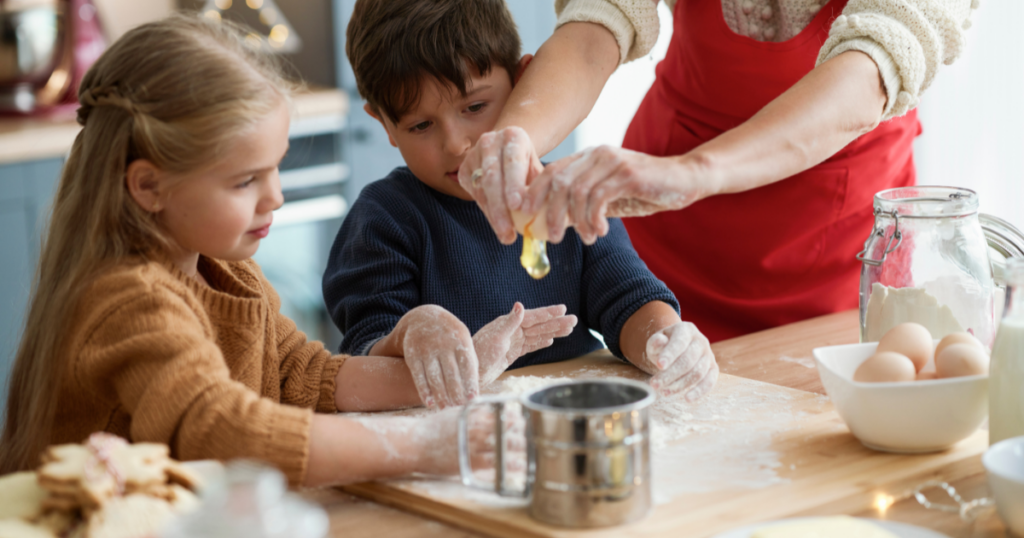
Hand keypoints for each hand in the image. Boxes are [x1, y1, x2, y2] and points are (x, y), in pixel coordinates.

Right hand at [397, 305, 478, 409]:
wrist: (422, 318)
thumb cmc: (449, 335)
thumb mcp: (462, 339)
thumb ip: (469, 360)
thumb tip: (475, 387)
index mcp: (460, 340)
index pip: (467, 366)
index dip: (470, 384)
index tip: (473, 400)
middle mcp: (443, 344)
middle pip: (451, 374)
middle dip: (456, 394)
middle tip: (460, 409)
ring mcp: (426, 349)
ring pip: (434, 377)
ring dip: (441, 396)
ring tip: (446, 409)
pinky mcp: (412, 355)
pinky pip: (419, 376)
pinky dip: (424, 391)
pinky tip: (430, 403)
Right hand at [415, 406, 526, 475]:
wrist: (415, 443)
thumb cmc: (434, 428)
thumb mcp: (455, 411)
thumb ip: (474, 408)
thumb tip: (490, 404)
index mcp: (474, 412)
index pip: (502, 410)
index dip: (517, 414)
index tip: (528, 416)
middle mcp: (477, 426)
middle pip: (508, 426)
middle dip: (524, 429)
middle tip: (538, 431)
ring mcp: (475, 444)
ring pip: (505, 444)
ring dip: (522, 445)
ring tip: (536, 447)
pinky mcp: (471, 462)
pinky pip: (496, 463)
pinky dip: (510, 464)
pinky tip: (521, 465)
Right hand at [458, 127, 543, 244]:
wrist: (508, 152)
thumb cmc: (527, 164)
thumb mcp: (537, 170)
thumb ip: (540, 188)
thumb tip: (547, 214)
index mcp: (513, 136)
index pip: (513, 161)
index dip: (514, 183)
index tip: (517, 205)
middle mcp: (490, 141)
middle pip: (493, 176)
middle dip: (500, 206)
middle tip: (508, 230)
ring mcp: (474, 154)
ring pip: (482, 188)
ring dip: (493, 214)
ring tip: (505, 234)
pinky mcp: (464, 169)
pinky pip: (474, 194)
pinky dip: (486, 211)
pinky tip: (497, 224)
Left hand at [473, 303, 577, 385]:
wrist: (470, 373)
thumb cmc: (479, 355)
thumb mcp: (495, 338)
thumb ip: (510, 322)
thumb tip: (520, 305)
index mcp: (508, 323)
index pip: (533, 316)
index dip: (548, 313)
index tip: (563, 309)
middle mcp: (512, 330)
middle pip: (539, 325)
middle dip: (556, 323)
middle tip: (574, 320)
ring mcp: (513, 342)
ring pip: (538, 335)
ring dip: (553, 332)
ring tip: (569, 329)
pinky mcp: (512, 353)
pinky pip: (530, 346)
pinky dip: (541, 342)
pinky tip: (550, 340)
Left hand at [523, 146, 706, 244]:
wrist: (685, 179)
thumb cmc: (646, 189)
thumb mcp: (611, 197)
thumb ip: (586, 204)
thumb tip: (556, 222)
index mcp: (589, 157)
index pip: (551, 172)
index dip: (533, 193)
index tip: (526, 216)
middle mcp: (597, 154)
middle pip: (558, 182)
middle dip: (550, 213)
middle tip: (553, 237)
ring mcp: (612, 162)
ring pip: (576, 192)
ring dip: (576, 221)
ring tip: (586, 238)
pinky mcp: (628, 174)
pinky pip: (598, 198)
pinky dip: (593, 219)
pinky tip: (600, 232)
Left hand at [642, 322, 718, 401]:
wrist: (677, 349)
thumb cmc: (664, 346)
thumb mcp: (656, 342)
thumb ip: (656, 343)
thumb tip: (659, 341)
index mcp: (686, 330)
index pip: (679, 342)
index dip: (670, 354)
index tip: (660, 365)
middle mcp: (700, 341)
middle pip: (687, 360)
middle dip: (670, 375)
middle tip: (655, 385)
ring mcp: (709, 355)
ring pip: (697, 373)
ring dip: (680, 385)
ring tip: (664, 392)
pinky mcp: (713, 368)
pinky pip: (710, 381)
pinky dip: (699, 391)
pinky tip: (687, 398)